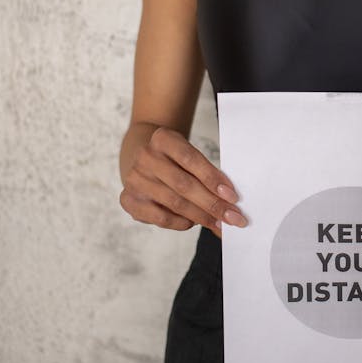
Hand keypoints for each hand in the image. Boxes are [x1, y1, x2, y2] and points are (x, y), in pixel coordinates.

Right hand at [120, 126, 246, 236]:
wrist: (145, 159)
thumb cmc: (175, 159)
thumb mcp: (189, 154)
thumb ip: (206, 173)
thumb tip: (229, 201)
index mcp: (163, 138)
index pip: (191, 159)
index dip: (213, 179)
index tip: (233, 196)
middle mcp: (145, 157)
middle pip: (184, 185)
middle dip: (212, 204)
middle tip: (233, 218)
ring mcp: (135, 179)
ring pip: (174, 203)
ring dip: (201, 217)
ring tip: (218, 224)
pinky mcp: (128, 200)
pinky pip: (160, 218)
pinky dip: (181, 223)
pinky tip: (194, 223)